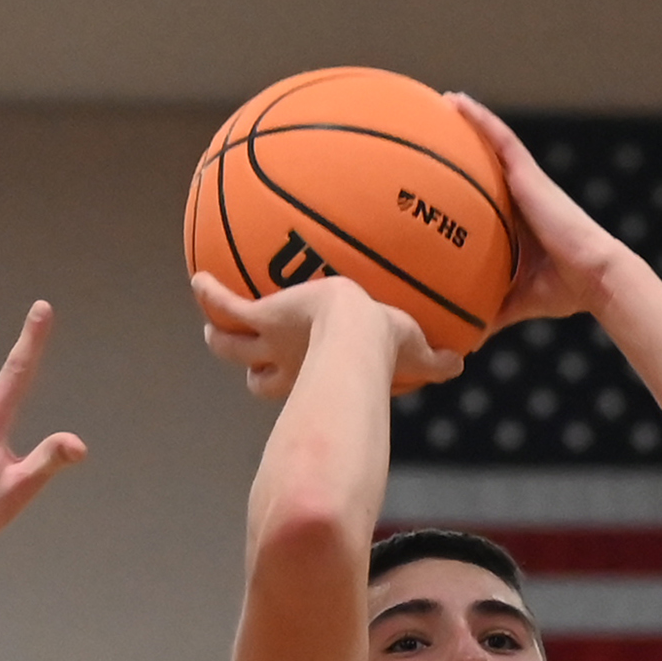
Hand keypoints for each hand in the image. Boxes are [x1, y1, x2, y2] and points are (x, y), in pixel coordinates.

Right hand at [192, 270, 461, 399]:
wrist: (356, 337)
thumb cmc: (385, 351)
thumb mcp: (417, 351)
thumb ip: (436, 361)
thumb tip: (463, 362)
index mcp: (313, 374)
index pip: (291, 383)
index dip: (283, 380)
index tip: (278, 374)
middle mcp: (285, 364)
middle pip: (253, 372)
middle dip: (244, 361)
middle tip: (233, 346)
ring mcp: (270, 341)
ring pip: (228, 344)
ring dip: (217, 333)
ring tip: (209, 318)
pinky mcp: (263, 317)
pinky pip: (225, 304)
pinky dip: (210, 294)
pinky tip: (198, 277)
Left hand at [446, 93, 623, 329]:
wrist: (593, 277)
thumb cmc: (563, 291)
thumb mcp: (517, 301)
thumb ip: (491, 312)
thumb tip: (464, 340)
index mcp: (518, 223)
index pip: (489, 197)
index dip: (469, 182)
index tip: (442, 173)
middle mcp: (522, 197)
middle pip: (490, 163)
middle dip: (465, 144)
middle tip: (435, 127)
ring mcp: (526, 183)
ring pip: (494, 143)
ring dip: (470, 121)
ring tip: (443, 102)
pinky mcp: (529, 177)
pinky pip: (501, 141)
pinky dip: (480, 121)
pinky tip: (458, 104)